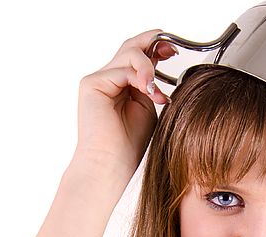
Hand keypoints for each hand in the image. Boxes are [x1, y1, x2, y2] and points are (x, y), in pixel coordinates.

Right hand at [73, 29, 177, 177]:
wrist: (112, 164)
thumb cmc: (130, 144)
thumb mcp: (149, 107)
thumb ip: (152, 86)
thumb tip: (162, 62)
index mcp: (120, 85)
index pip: (136, 56)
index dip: (155, 47)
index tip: (173, 50)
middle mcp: (107, 79)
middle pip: (130, 47)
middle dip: (152, 43)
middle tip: (171, 50)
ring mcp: (98, 80)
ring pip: (128, 54)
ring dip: (149, 67)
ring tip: (156, 90)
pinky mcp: (92, 84)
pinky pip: (122, 70)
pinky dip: (141, 79)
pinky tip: (151, 94)